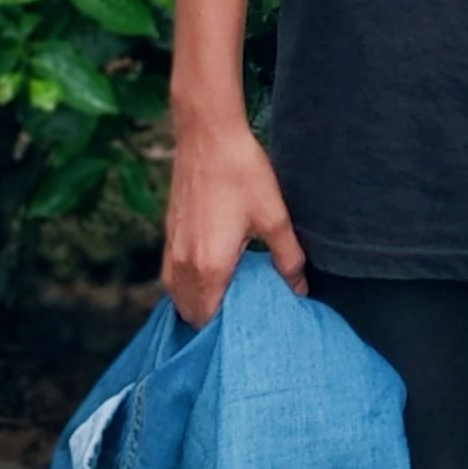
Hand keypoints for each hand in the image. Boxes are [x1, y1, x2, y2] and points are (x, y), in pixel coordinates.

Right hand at [161, 114, 305, 325]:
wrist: (207, 134)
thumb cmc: (241, 173)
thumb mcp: (274, 217)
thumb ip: (288, 259)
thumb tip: (299, 289)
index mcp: (209, 267)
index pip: (208, 320)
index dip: (224, 333)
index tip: (247, 334)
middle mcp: (184, 264)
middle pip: (189, 313)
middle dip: (210, 324)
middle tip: (240, 322)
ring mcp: (172, 249)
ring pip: (177, 296)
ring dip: (195, 305)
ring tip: (226, 305)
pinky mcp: (169, 234)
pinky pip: (172, 276)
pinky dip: (186, 287)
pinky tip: (210, 279)